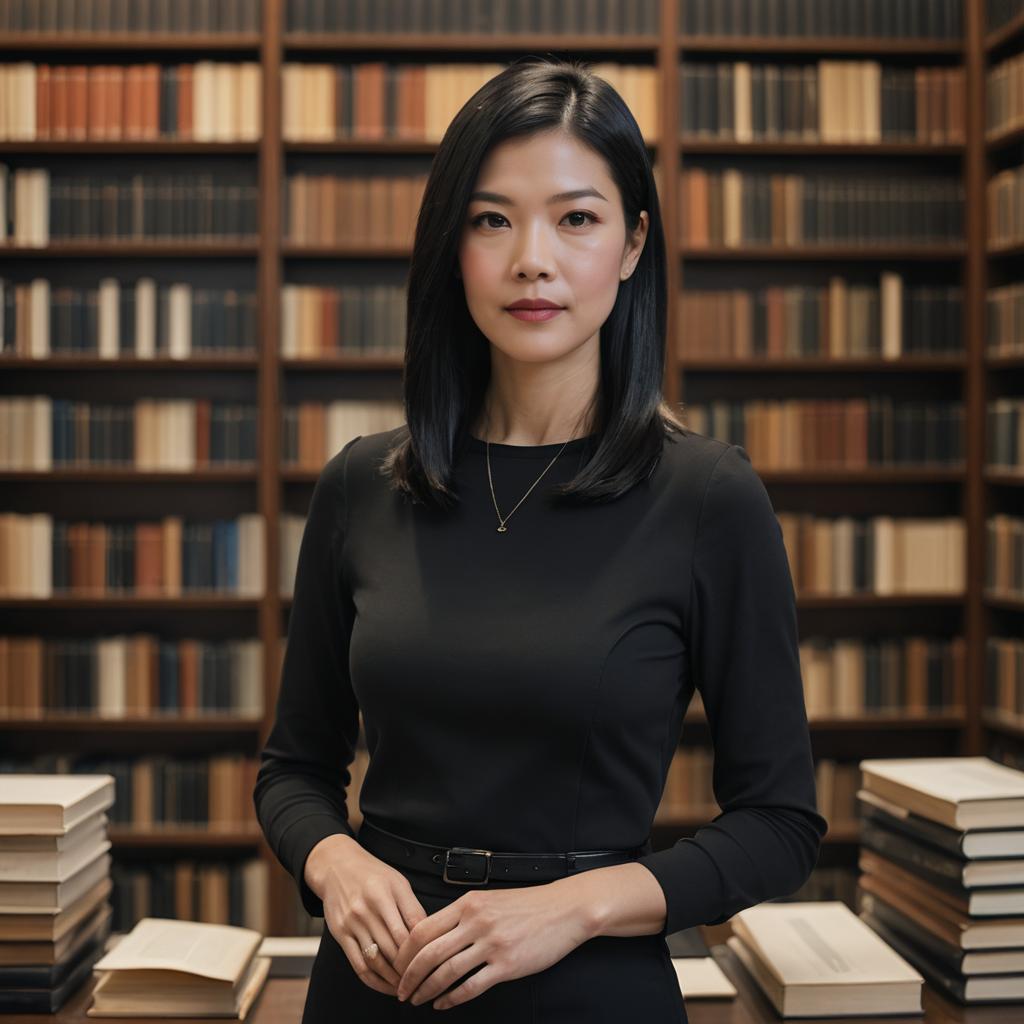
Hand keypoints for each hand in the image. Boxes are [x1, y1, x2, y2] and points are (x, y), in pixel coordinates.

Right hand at [304, 834, 428, 995]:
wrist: (336, 867)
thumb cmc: (372, 875)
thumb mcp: (397, 882)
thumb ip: (412, 907)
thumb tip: (429, 935)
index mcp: (389, 891)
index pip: (413, 926)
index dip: (425, 947)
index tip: (434, 959)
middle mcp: (370, 907)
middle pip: (396, 946)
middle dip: (411, 966)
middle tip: (424, 978)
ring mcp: (353, 921)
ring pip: (378, 959)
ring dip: (394, 977)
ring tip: (406, 985)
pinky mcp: (340, 934)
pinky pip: (358, 964)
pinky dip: (373, 980)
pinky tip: (385, 984)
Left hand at [392, 881, 594, 1010]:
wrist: (563, 909)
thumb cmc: (527, 905)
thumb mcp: (489, 900)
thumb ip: (462, 915)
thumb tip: (433, 936)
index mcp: (468, 903)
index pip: (423, 929)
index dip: (404, 952)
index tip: (397, 966)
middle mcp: (476, 922)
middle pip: (429, 953)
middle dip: (409, 976)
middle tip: (401, 991)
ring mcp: (491, 944)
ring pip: (446, 972)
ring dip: (426, 990)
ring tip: (418, 1000)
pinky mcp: (507, 965)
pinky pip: (471, 986)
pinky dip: (452, 998)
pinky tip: (443, 1003)